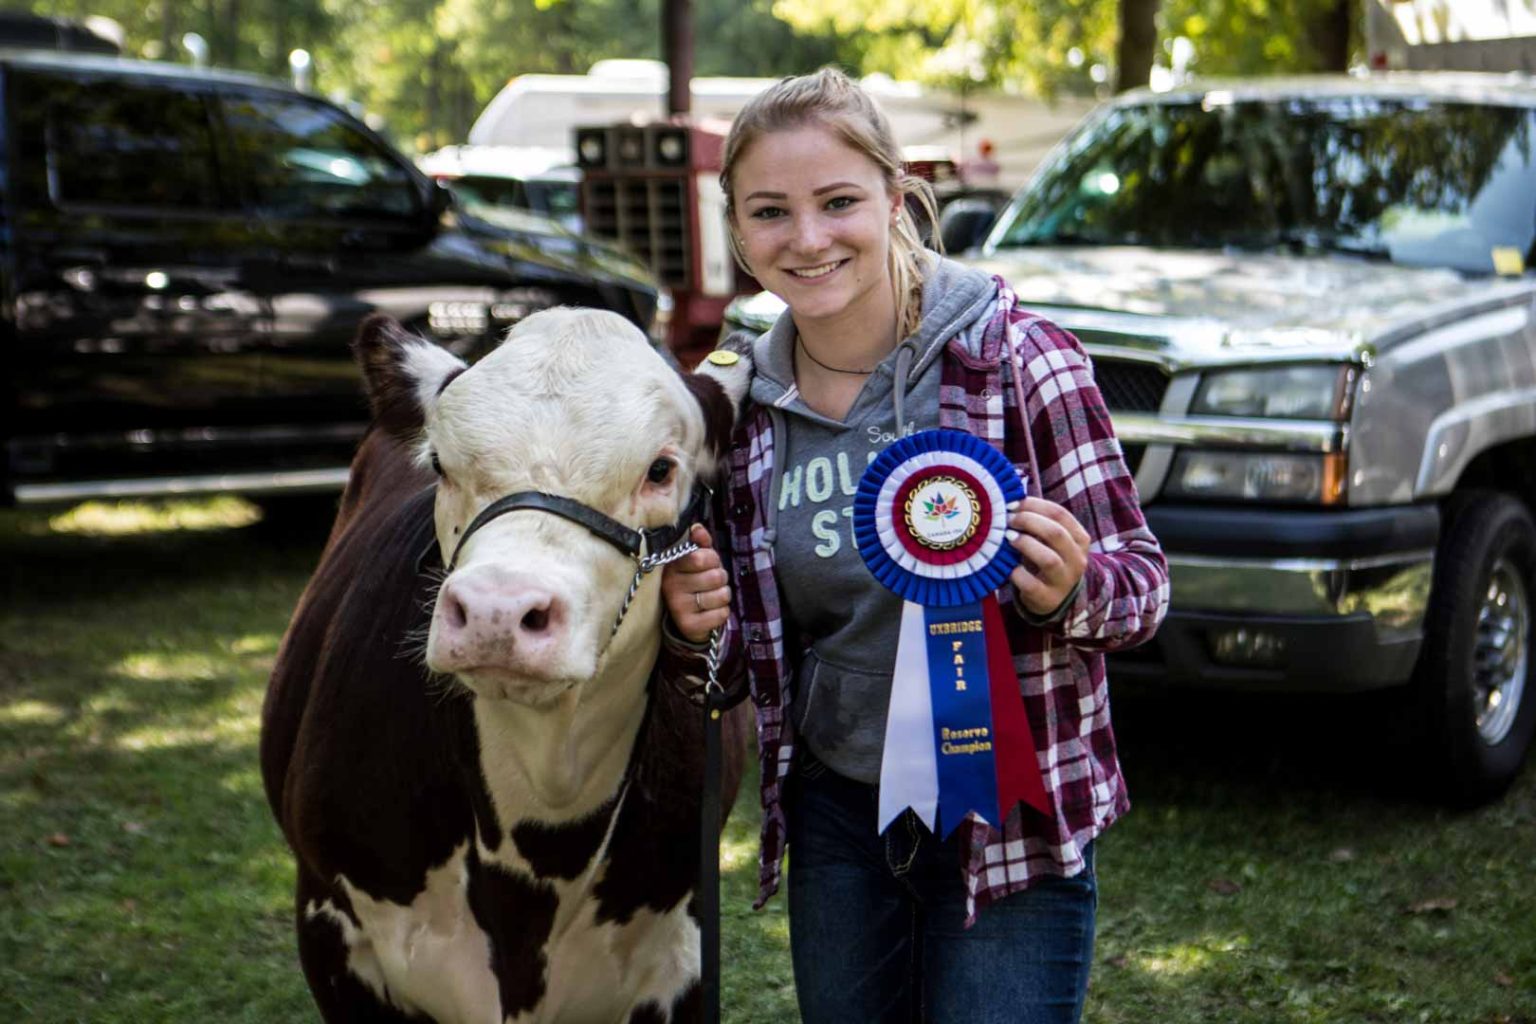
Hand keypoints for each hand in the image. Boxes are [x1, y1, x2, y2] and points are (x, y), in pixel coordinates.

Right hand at [660, 524, 730, 642]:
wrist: (684, 619)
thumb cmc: (694, 582)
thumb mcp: (696, 560)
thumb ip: (700, 543)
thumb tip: (698, 528)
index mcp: (672, 567)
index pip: (703, 557)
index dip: (713, 560)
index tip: (707, 564)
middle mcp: (671, 586)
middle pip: (717, 576)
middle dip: (721, 579)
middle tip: (710, 583)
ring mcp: (679, 607)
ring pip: (722, 595)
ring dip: (722, 596)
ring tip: (711, 597)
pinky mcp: (689, 626)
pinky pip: (722, 614)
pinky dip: (721, 612)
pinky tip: (710, 611)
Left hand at [1006, 497, 1090, 616]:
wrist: (1056, 598)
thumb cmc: (1048, 558)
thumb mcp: (1052, 540)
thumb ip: (1039, 521)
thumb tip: (1011, 501)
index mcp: (1080, 539)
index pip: (1060, 514)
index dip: (1034, 505)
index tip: (1013, 504)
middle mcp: (1077, 559)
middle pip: (1056, 533)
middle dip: (1028, 522)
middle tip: (1009, 520)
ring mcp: (1064, 581)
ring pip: (1049, 559)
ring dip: (1025, 544)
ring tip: (1008, 538)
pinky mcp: (1048, 598)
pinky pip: (1032, 584)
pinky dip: (1017, 573)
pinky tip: (1008, 566)